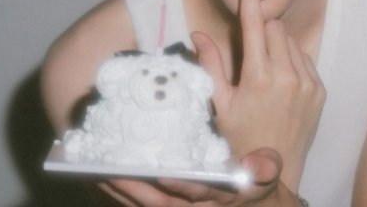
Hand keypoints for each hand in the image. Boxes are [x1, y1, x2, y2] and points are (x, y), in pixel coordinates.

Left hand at [93, 147, 297, 205]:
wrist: (250, 201)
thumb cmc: (254, 180)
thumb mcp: (267, 170)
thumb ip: (265, 166)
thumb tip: (259, 164)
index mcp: (218, 198)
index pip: (197, 194)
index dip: (180, 186)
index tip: (161, 171)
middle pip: (160, 204)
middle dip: (136, 189)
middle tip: (111, 169)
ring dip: (121, 193)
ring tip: (98, 172)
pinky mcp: (166, 205)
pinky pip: (141, 205)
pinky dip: (120, 196)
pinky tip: (101, 181)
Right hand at [192, 0, 325, 189]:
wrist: (275, 169)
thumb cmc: (240, 137)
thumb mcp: (220, 103)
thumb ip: (210, 65)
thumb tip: (197, 35)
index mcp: (258, 76)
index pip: (252, 24)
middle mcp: (287, 75)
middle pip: (275, 27)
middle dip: (261, 29)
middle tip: (251, 52)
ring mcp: (308, 82)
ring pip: (291, 41)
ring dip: (277, 45)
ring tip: (267, 72)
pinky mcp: (320, 89)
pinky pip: (305, 58)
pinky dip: (292, 60)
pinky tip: (282, 83)